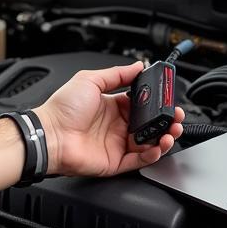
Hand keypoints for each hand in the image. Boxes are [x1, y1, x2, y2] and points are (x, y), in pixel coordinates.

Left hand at [36, 62, 184, 177]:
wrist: (50, 134)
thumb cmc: (63, 108)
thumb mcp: (90, 80)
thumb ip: (116, 74)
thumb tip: (137, 65)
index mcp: (113, 106)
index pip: (143, 105)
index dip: (157, 104)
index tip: (169, 100)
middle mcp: (117, 126)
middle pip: (150, 125)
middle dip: (167, 122)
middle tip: (176, 117)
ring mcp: (117, 144)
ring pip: (149, 143)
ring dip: (164, 138)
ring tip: (171, 132)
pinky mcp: (116, 161)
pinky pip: (139, 160)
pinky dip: (152, 155)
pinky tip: (158, 146)